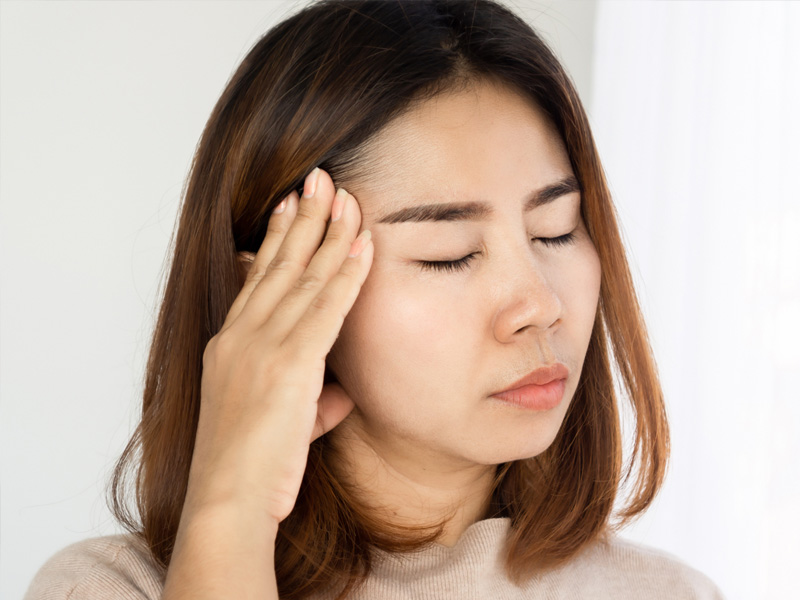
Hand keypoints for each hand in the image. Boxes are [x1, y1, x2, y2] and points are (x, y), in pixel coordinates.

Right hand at [186, 167, 372, 524]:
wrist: (226, 500)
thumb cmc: (247, 469)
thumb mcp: (278, 425)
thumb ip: (311, 400)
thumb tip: (340, 395)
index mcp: (232, 344)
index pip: (258, 278)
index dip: (276, 238)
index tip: (290, 206)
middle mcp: (243, 335)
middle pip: (279, 264)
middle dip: (303, 217)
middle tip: (319, 178)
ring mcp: (263, 346)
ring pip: (303, 276)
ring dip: (328, 232)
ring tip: (343, 194)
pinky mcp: (290, 364)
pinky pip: (326, 307)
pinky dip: (346, 273)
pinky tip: (363, 244)